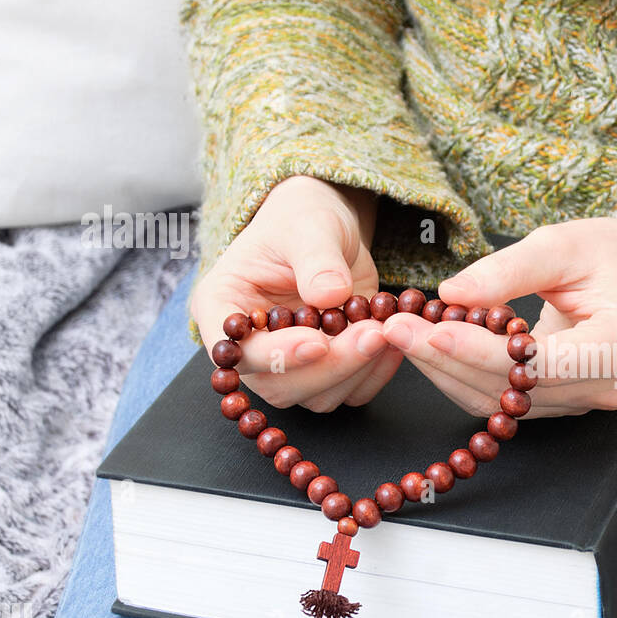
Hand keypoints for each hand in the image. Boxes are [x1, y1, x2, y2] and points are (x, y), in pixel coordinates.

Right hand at [190, 175, 403, 410]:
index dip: (275, 356)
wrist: (329, 234)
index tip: (318, 341)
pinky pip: (349, 392)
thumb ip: (316, 258)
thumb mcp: (308, 224)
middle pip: (278, 385)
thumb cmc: (303, 221)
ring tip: (386, 330)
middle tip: (372, 334)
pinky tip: (394, 343)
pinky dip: (375, 374)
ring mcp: (288, 365)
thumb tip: (329, 294)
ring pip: (316, 396)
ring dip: (356, 371)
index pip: (234, 350)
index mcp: (221, 307)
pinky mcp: (324, 370)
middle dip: (330, 366)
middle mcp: (250, 346)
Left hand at [380, 216, 616, 417]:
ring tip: (402, 333)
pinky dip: (459, 375)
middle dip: (448, 358)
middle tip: (396, 326)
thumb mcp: (562, 243)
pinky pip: (500, 401)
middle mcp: (607, 385)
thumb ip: (508, 269)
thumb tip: (452, 294)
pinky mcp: (560, 404)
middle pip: (514, 388)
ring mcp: (584, 401)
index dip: (483, 352)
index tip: (434, 329)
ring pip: (500, 402)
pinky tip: (428, 348)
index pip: (543, 363)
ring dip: (445, 370)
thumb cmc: (608, 255)